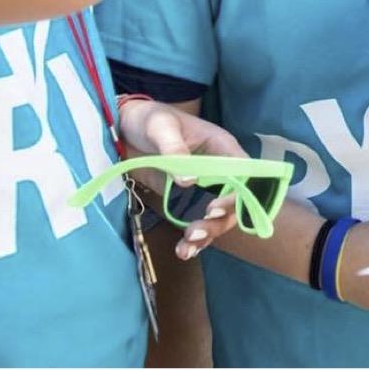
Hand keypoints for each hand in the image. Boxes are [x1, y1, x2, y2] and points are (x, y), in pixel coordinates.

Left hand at [117, 98, 249, 259]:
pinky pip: (197, 221)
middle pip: (234, 202)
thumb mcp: (160, 127)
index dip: (237, 194)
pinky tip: (184, 250)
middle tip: (195, 232)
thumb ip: (173, 149)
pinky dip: (194, 239)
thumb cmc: (149, 119)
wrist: (124, 128)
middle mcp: (219, 170)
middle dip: (218, 221)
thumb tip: (188, 181)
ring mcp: (203, 187)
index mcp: (221, 147)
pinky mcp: (185, 200)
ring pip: (218, 217)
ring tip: (187, 247)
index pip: (244, 173)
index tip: (213, 208)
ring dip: (207, 234)